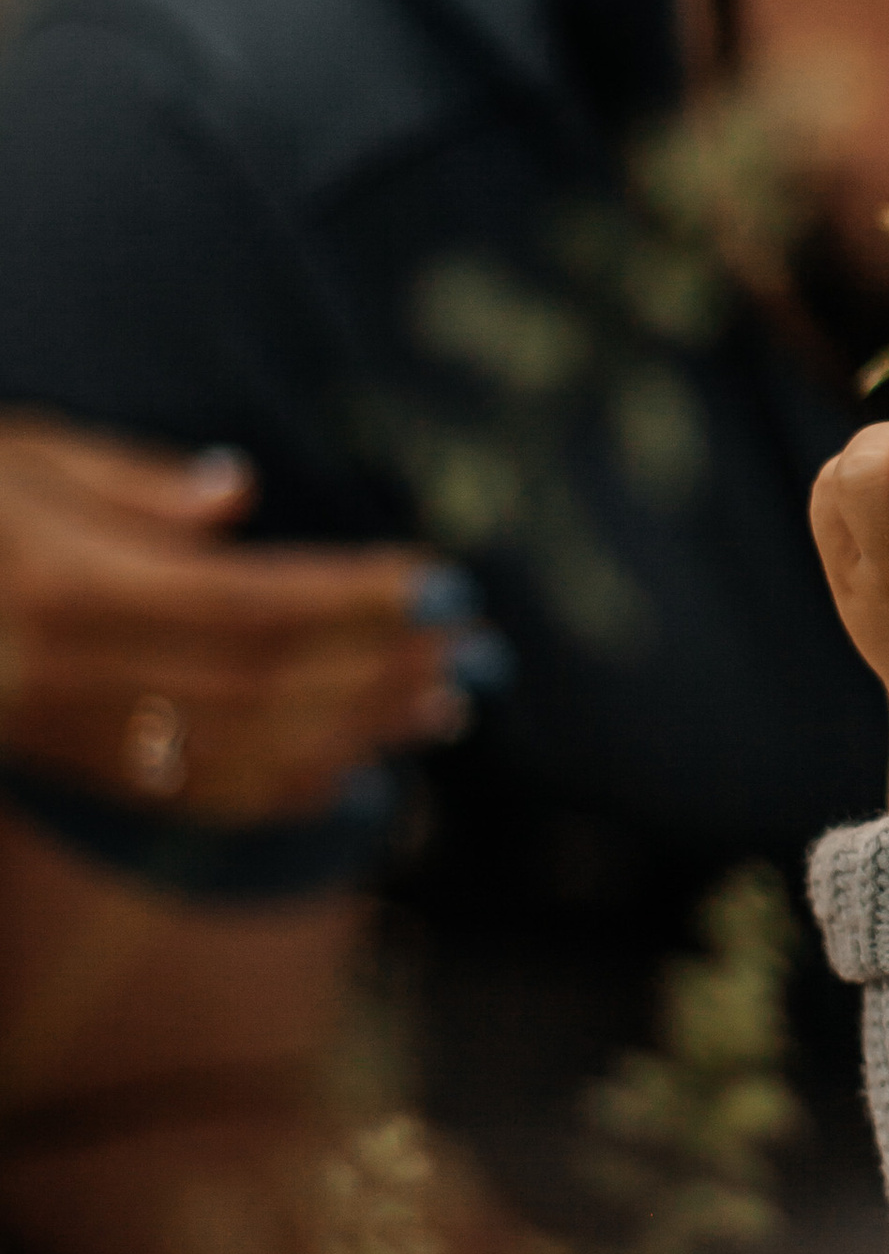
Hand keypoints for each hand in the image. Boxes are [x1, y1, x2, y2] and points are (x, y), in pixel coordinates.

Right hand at [0, 419, 469, 819]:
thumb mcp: (16, 455)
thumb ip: (125, 483)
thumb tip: (234, 493)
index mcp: (68, 586)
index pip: (248, 604)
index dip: (357, 602)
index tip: (447, 584)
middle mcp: (68, 675)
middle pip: (262, 690)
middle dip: (379, 673)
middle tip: (477, 655)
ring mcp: (63, 734)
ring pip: (236, 756)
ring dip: (353, 736)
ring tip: (443, 706)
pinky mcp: (62, 767)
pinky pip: (187, 797)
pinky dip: (283, 789)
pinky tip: (355, 770)